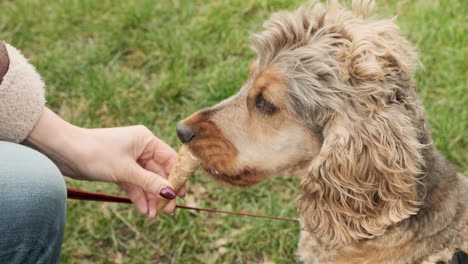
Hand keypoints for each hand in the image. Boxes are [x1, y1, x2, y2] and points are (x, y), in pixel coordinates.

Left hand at [27, 108, 184, 217]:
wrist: (63, 151)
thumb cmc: (95, 152)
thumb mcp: (125, 170)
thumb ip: (149, 182)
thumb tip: (170, 193)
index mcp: (146, 139)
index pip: (169, 159)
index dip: (176, 177)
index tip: (180, 194)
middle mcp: (140, 148)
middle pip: (159, 172)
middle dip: (162, 191)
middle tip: (167, 210)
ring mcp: (130, 159)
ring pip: (146, 180)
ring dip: (150, 197)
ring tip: (153, 215)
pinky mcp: (120, 169)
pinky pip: (134, 183)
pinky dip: (138, 196)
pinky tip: (143, 210)